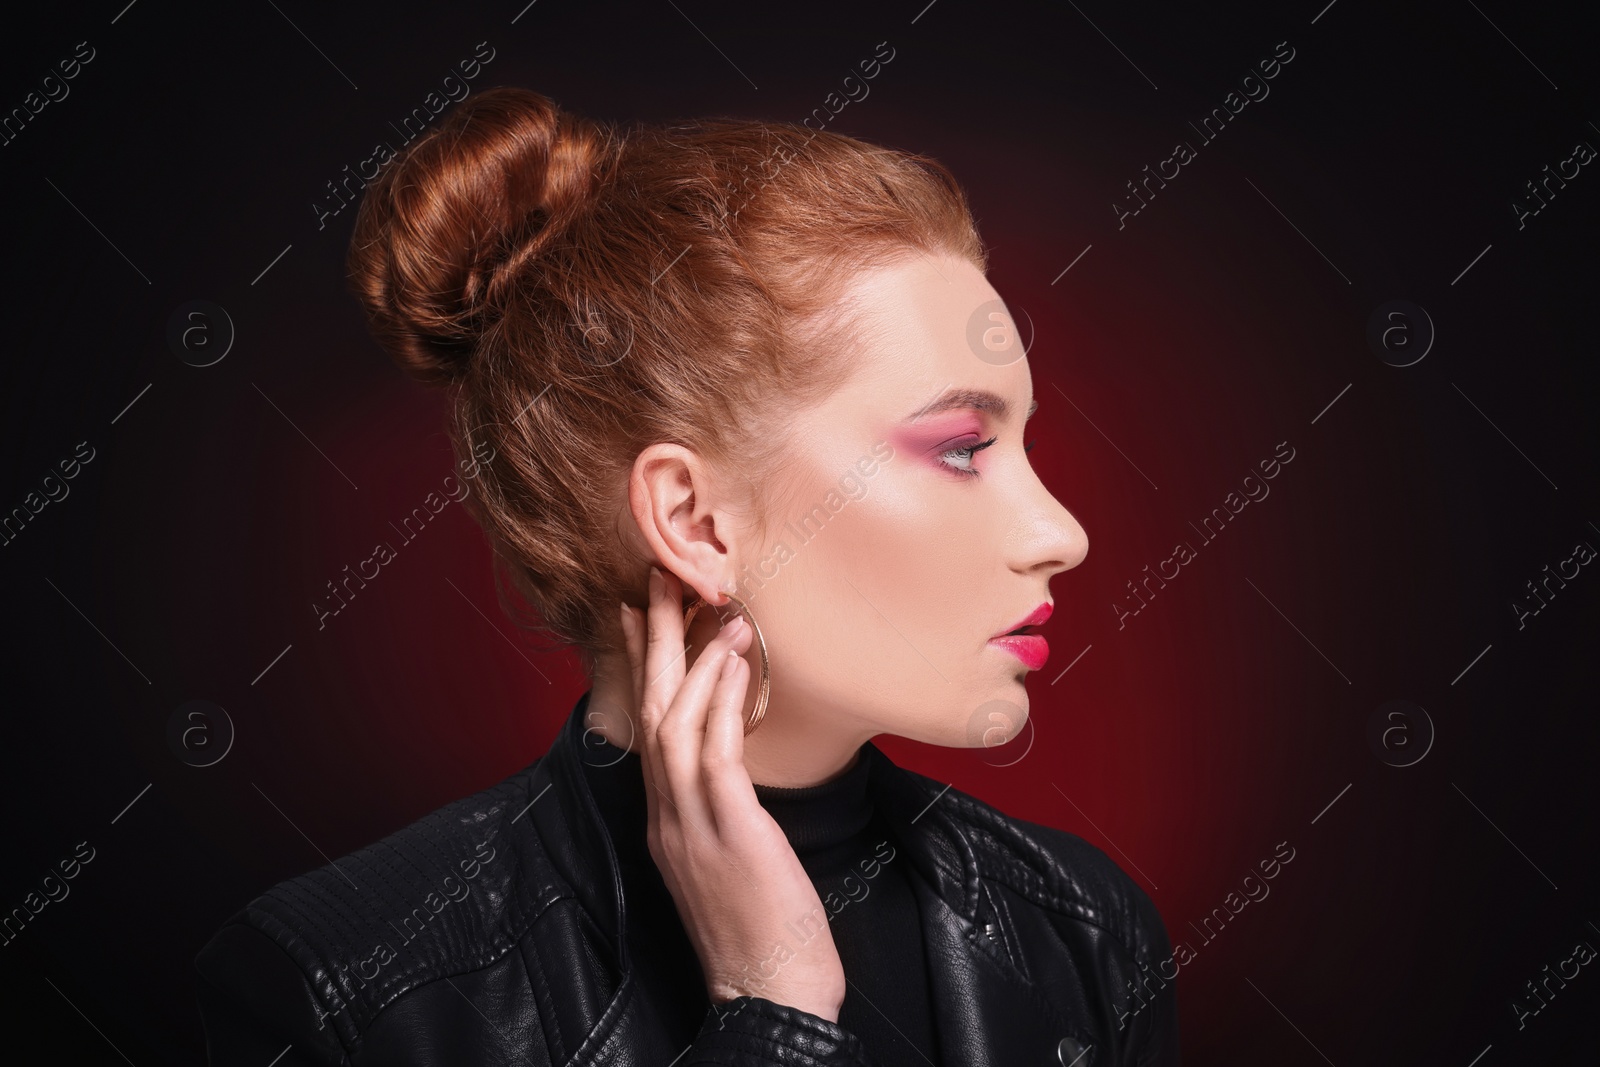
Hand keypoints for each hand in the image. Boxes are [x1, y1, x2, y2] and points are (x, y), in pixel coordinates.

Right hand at [619, 566, 846, 1021]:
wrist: (768, 1000)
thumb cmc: (764, 936)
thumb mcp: (734, 864)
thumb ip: (726, 815)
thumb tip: (740, 770)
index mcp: (666, 823)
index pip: (647, 730)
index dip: (643, 669)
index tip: (643, 615)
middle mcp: (666, 817)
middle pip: (647, 711)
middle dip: (651, 642)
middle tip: (659, 581)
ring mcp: (690, 824)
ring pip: (673, 722)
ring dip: (690, 659)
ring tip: (714, 609)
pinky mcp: (727, 831)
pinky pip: (715, 752)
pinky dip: (721, 702)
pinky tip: (734, 665)